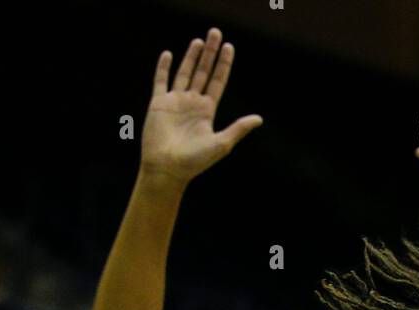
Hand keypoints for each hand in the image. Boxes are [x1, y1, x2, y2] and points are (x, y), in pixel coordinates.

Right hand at [140, 29, 261, 187]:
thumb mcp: (221, 144)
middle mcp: (192, 104)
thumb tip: (259, 119)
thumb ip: (238, 129)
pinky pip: (161, 81)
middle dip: (209, 53)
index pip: (217, 82)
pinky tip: (168, 54)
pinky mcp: (159, 104)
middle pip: (203, 72)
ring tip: (199, 41)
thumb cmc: (195, 161)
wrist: (168, 168)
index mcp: (207, 111)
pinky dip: (163, 68)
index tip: (229, 47)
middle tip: (215, 32)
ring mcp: (175, 102)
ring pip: (185, 73)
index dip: (223, 65)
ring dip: (191, 57)